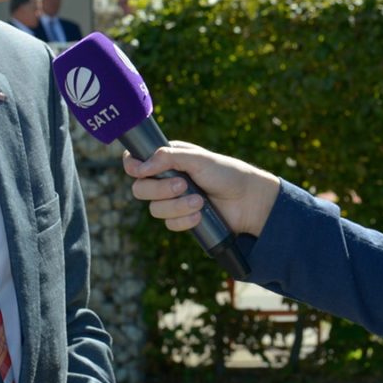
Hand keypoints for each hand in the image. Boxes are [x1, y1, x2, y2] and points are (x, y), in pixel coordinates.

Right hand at [125, 142, 280, 237]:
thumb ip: (168, 158)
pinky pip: (169, 224)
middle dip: (160, 190)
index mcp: (168, 158)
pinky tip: (200, 215)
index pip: (135, 162)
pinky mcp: (182, 218)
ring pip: (154, 209)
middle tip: (183, 185)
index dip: (133, 167)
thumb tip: (141, 168)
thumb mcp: (199, 160)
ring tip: (200, 201)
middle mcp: (166, 179)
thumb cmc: (227, 174)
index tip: (141, 171)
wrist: (249, 200)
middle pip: (140, 189)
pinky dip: (184, 220)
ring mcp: (173, 200)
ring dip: (177, 206)